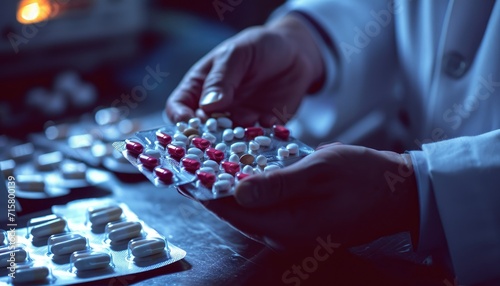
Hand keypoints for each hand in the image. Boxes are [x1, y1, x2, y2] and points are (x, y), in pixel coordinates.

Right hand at [166, 13, 324, 126]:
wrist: (296, 52)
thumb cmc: (259, 46)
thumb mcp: (238, 54)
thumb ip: (222, 79)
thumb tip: (207, 107)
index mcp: (200, 87)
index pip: (179, 106)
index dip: (180, 117)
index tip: (189, 124)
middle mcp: (216, 109)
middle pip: (202, 130)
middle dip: (208, 137)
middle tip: (218, 136)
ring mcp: (238, 120)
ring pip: (230, 140)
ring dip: (236, 140)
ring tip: (250, 122)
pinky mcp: (262, 128)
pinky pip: (258, 141)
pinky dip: (261, 140)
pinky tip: (269, 128)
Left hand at [204, 143, 418, 249]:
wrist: (398, 192)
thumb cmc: (365, 177)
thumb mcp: (321, 170)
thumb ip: (278, 183)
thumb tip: (237, 193)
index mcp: (288, 226)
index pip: (234, 211)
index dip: (207, 191)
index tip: (186, 170)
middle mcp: (285, 235)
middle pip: (237, 213)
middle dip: (215, 189)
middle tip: (196, 161)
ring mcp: (292, 231)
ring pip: (250, 210)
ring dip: (232, 188)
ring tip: (214, 162)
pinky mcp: (299, 223)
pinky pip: (266, 208)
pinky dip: (252, 190)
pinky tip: (246, 170)